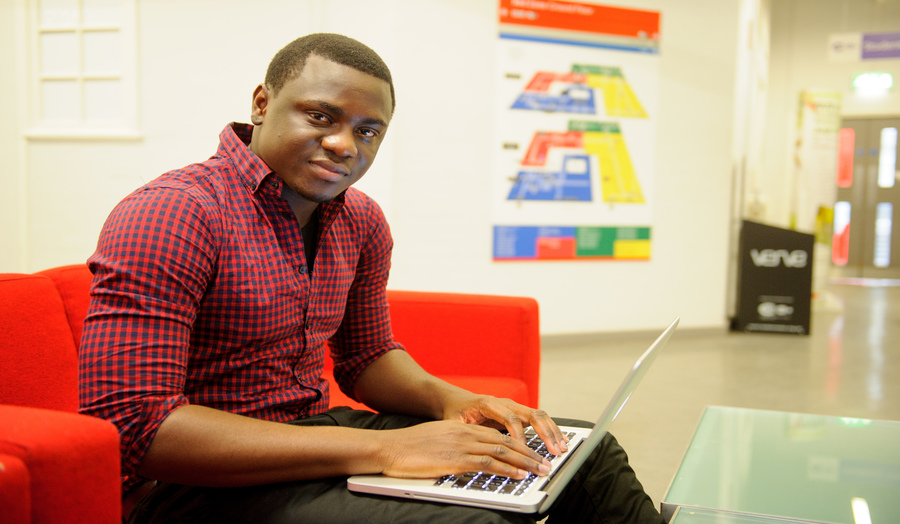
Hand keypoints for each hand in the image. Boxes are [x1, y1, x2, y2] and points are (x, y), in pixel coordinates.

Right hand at [376, 420, 550, 478]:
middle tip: (545, 464)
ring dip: (524, 463)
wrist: (389, 448)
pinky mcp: (456, 459)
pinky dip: (507, 469)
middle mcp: (466, 433)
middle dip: (529, 454)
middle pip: (506, 441)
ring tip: (540, 471)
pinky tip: (519, 475)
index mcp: (462, 428)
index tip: (532, 454)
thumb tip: (467, 457)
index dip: (519, 444)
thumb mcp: (437, 440)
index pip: (498, 434)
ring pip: (502, 451)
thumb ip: (455, 445)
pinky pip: (488, 463)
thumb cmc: (408, 447)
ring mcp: (462, 445)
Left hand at [442, 393, 569, 456]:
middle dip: (545, 433)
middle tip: (554, 450)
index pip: (510, 418)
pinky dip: (550, 429)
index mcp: (489, 404)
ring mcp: (514, 407)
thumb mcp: (454, 423)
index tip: (524, 451)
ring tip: (562, 447)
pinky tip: (559, 441)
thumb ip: (464, 433)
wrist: (457, 401)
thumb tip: (469, 448)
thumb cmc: (455, 413)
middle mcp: (505, 403)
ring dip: (552, 431)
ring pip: (539, 415)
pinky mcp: (519, 413)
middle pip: (531, 414)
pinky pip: (538, 419)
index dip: (519, 435)